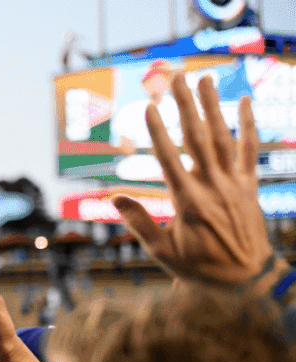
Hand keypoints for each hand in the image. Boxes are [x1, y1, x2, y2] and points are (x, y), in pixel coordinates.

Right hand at [114, 73, 285, 293]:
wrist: (247, 280)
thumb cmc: (200, 269)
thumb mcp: (163, 253)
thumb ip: (140, 223)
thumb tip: (115, 197)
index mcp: (188, 202)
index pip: (170, 160)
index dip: (158, 132)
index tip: (149, 107)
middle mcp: (213, 187)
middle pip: (197, 138)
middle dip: (185, 106)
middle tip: (175, 78)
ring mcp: (234, 184)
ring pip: (222, 138)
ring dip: (213, 106)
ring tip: (204, 78)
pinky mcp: (249, 187)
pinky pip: (249, 151)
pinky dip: (248, 125)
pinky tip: (244, 102)